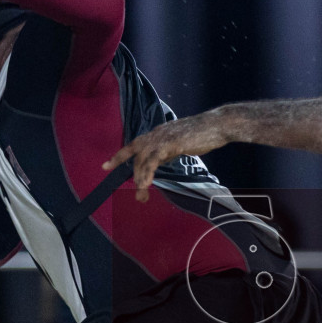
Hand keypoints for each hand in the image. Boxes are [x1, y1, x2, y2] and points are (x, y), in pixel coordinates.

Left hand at [103, 110, 231, 201]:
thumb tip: (159, 162)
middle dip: (134, 177)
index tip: (106, 166)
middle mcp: (154, 134)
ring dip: (140, 181)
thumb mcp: (179, 144)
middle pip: (135, 156)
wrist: (215, 126)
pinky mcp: (169, 144)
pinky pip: (153, 161)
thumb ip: (167, 151)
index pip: (133, 145)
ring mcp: (160, 138)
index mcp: (156, 134)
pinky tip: (145, 185)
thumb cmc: (202, 134)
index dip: (119, 156)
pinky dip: (147, 173)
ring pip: (142, 161)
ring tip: (141, 197)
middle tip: (140, 196)